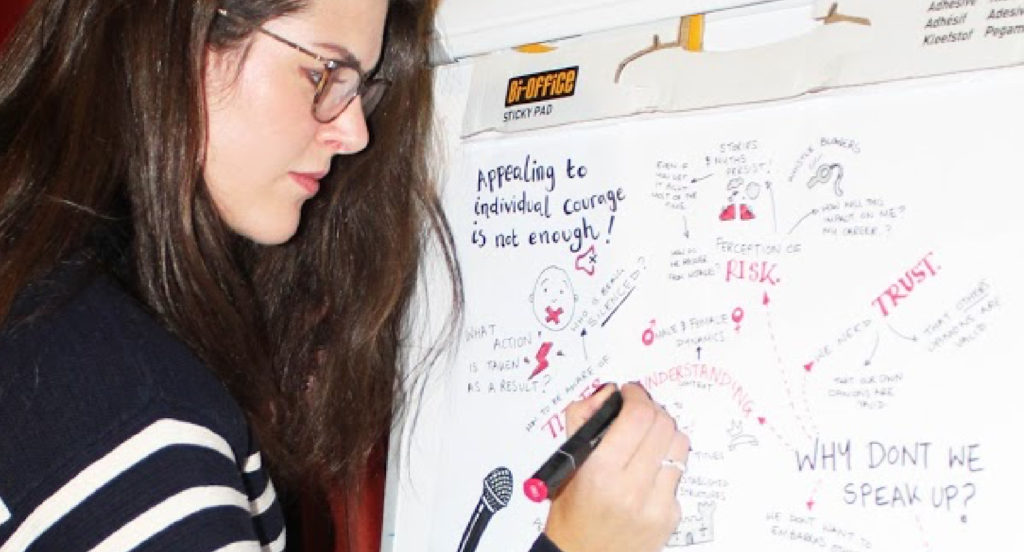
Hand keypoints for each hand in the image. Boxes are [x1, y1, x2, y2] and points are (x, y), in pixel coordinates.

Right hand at [543, 382, 689, 551]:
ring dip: (664, 433)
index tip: (629, 393)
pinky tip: (648, 470)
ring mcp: (656, 505)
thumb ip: (581, 419)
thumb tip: (607, 393)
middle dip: (651, 410)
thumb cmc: (570, 512)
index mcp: (601, 473)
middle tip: (638, 411)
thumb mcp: (566, 462)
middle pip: (663, 426)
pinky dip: (666, 463)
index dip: (636, 397)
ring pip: (679, 446)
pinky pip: (679, 473)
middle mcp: (632, 490)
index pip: (637, 418)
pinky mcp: (671, 516)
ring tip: (647, 437)